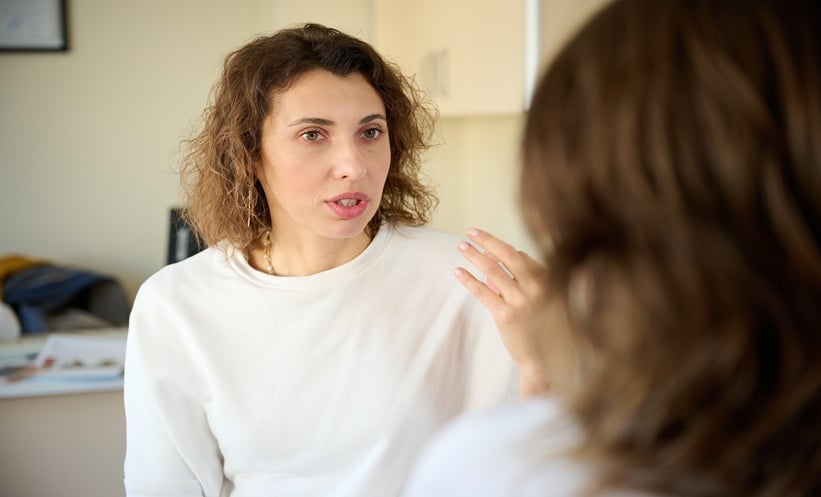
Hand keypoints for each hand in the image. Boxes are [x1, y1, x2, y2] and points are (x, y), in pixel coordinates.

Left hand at [455, 228, 550, 396]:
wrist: (546, 362)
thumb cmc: (544, 332)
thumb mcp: (544, 304)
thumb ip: (522, 286)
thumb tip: (491, 274)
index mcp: (549, 281)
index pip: (522, 257)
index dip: (503, 249)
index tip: (489, 245)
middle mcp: (536, 288)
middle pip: (508, 255)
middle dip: (488, 240)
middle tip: (471, 231)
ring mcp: (521, 301)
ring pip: (493, 270)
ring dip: (474, 255)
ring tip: (461, 246)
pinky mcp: (506, 315)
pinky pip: (483, 292)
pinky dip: (469, 280)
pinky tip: (458, 271)